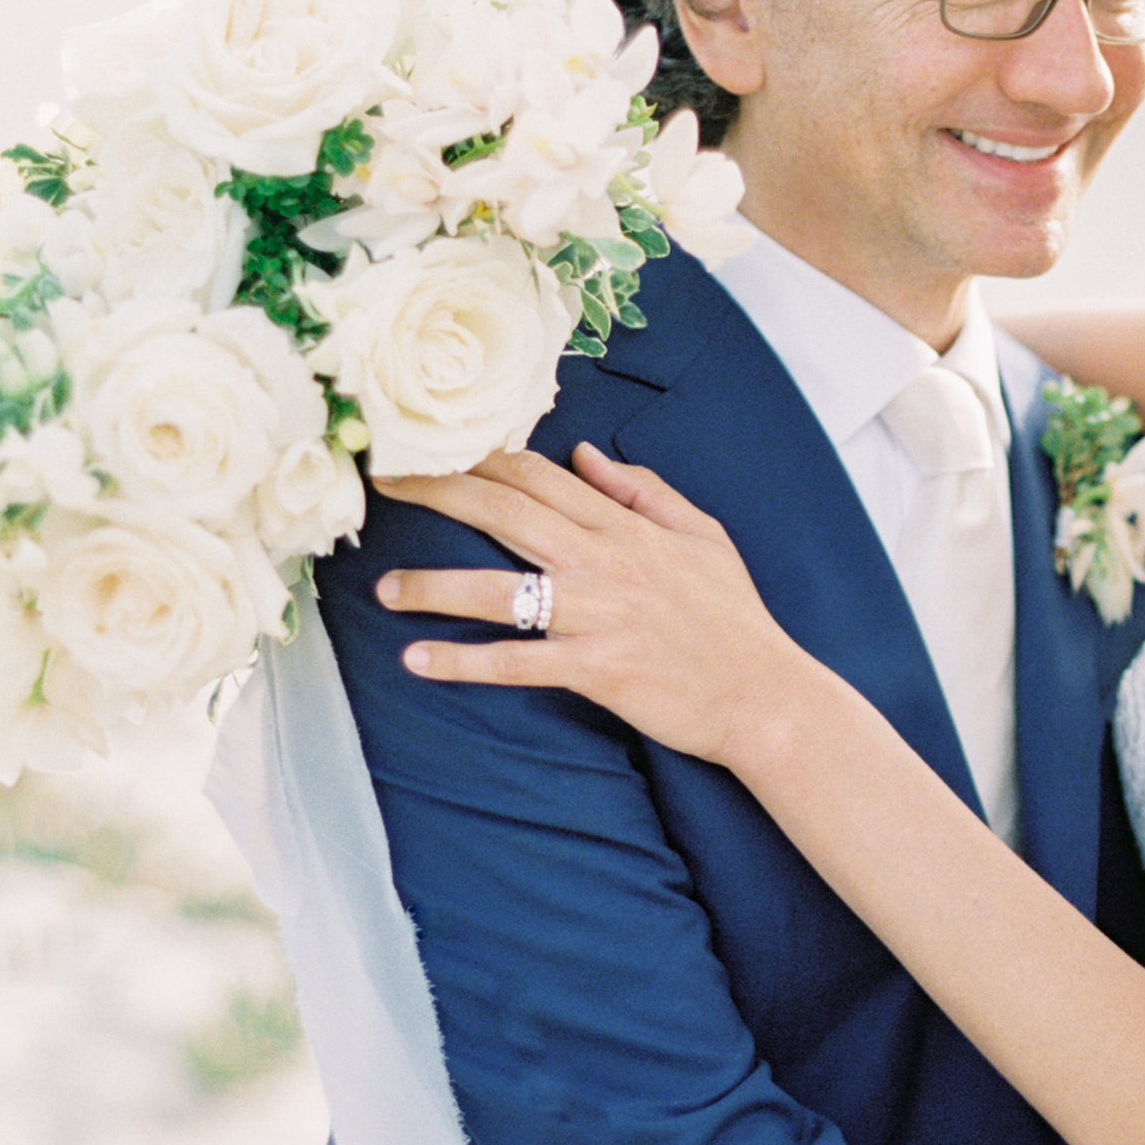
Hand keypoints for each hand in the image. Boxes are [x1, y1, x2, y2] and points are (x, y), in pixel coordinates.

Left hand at [372, 444, 797, 765]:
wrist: (765, 696)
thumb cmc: (735, 619)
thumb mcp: (702, 535)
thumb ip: (643, 490)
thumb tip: (583, 453)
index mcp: (625, 527)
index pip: (538, 475)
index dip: (478, 457)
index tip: (430, 449)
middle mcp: (604, 562)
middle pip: (505, 513)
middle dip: (436, 492)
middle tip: (379, 483)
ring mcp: (597, 616)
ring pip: (498, 591)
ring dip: (432, 587)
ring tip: (383, 588)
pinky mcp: (596, 670)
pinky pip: (517, 664)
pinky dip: (465, 663)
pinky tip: (418, 662)